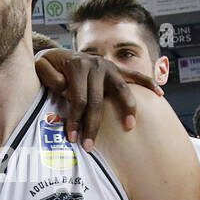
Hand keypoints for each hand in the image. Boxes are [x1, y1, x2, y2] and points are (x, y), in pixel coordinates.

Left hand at [34, 47, 161, 150]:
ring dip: (127, 107)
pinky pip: (134, 76)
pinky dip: (147, 83)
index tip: (72, 137)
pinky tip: (159, 93)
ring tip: (129, 126)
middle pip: (98, 100)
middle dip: (93, 125)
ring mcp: (108, 66)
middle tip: (89, 146)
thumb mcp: (41, 67)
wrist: (57, 54)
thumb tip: (66, 90)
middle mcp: (95, 65)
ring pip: (121, 88)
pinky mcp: (115, 69)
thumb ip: (49, 76)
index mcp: (77, 66)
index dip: (75, 120)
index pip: (79, 99)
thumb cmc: (49, 66)